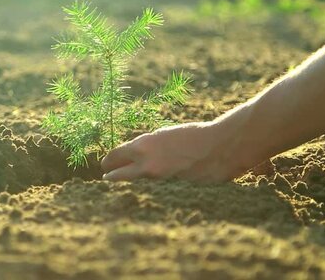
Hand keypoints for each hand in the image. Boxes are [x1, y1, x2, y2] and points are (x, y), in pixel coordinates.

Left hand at [101, 120, 265, 181]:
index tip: (105, 164)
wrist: (220, 147)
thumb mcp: (164, 135)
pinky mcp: (171, 189)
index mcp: (143, 146)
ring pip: (137, 182)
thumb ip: (147, 146)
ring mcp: (159, 179)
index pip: (116, 156)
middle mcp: (147, 164)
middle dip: (112, 175)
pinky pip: (156, 188)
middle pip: (119, 174)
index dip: (109, 160)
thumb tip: (135, 154)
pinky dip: (152, 186)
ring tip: (123, 181)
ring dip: (131, 181)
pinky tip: (152, 185)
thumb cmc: (193, 135)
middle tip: (106, 177)